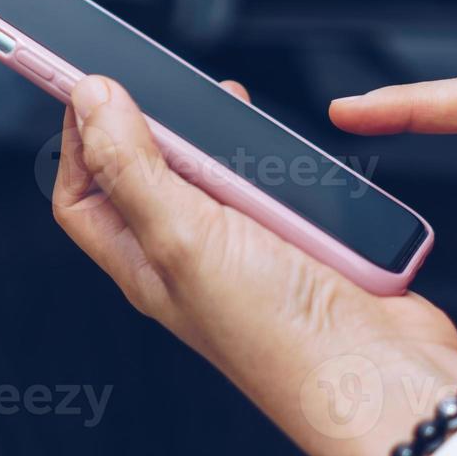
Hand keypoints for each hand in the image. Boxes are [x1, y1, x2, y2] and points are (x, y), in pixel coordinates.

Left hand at [53, 76, 456, 455]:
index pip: (82, 191)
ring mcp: (244, 240)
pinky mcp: (296, 230)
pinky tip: (287, 159)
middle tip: (171, 89)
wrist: (377, 372)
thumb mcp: (182, 237)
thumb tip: (90, 101)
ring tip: (233, 119)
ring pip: (217, 167)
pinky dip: (280, 159)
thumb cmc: (276, 336)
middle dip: (159, 122)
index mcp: (140, 259)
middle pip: (149, 167)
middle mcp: (187, 250)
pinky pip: (276, 177)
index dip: (79, 137)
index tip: (86, 83)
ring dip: (225, 139)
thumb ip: (132, 166)